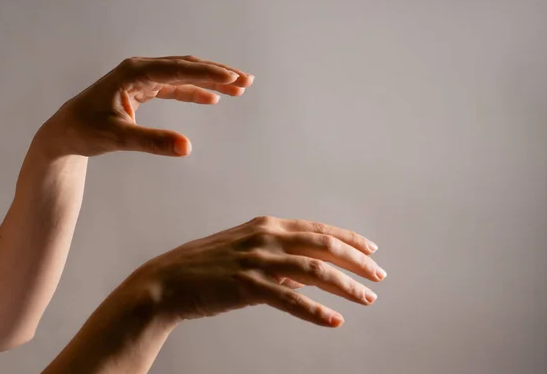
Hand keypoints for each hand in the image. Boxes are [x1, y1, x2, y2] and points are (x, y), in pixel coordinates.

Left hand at [37, 55, 253, 156]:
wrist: (66, 132)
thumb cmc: (86, 131)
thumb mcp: (119, 138)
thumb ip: (153, 142)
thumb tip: (187, 148)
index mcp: (134, 73)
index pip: (178, 69)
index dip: (208, 74)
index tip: (233, 80)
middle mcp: (140, 70)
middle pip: (186, 66)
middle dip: (217, 73)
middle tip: (246, 81)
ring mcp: (142, 78)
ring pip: (184, 74)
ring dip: (210, 80)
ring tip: (239, 88)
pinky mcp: (143, 89)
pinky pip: (175, 86)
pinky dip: (194, 91)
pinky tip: (212, 97)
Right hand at [128, 216, 386, 327]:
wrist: (167, 280)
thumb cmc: (206, 267)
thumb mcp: (246, 253)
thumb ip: (279, 261)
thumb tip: (310, 276)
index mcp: (266, 226)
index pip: (318, 229)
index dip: (349, 239)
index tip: (371, 250)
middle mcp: (265, 237)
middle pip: (323, 245)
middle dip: (357, 260)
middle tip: (379, 275)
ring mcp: (256, 260)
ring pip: (314, 270)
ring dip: (345, 285)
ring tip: (366, 298)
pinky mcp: (247, 285)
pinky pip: (290, 299)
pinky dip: (316, 311)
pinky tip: (334, 320)